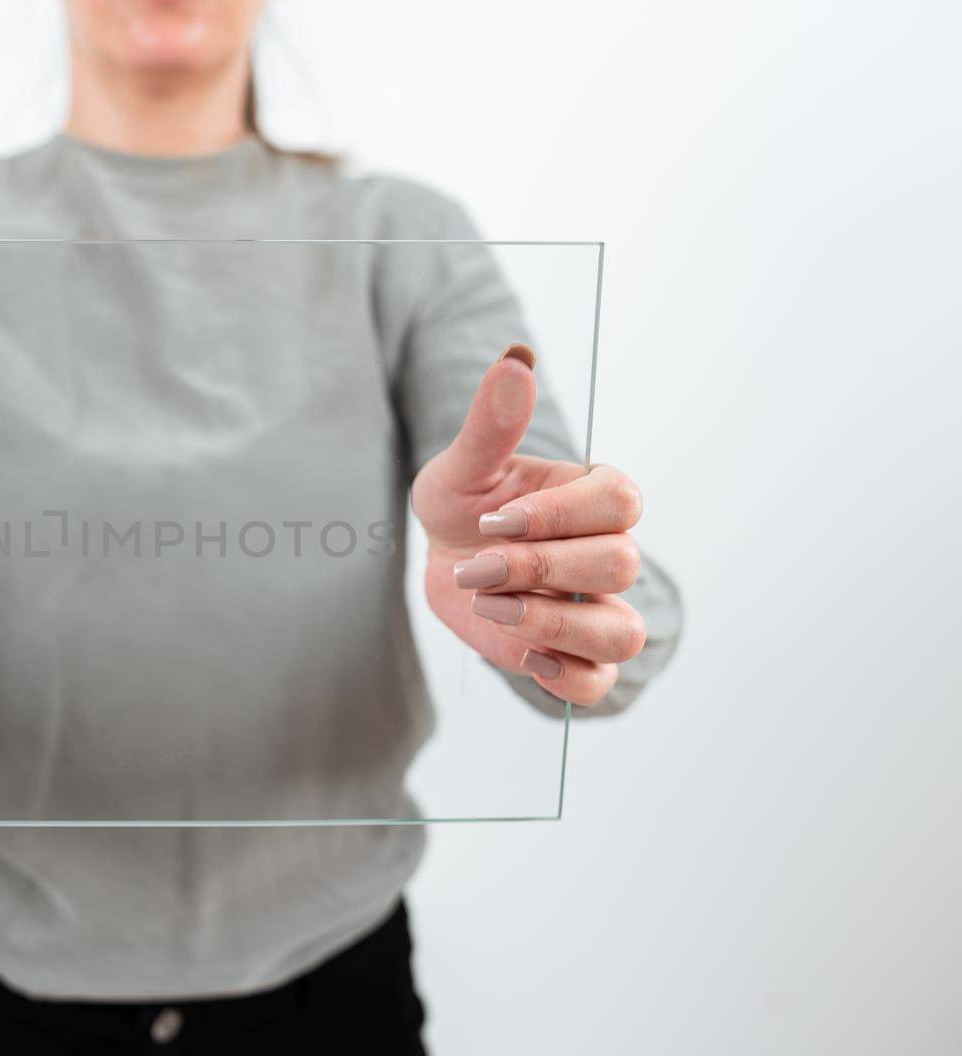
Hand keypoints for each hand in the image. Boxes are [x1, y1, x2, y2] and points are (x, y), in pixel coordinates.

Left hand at [411, 344, 645, 705]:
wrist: (444, 557)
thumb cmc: (463, 503)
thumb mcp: (463, 464)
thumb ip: (491, 422)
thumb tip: (515, 360)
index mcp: (593, 499)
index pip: (620, 501)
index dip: (558, 515)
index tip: (492, 519)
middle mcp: (608, 553)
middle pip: (619, 564)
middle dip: (537, 568)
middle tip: (474, 567)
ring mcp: (598, 610)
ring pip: (622, 633)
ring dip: (551, 624)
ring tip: (489, 607)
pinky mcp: (574, 659)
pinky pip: (598, 684)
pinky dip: (563, 676)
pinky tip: (519, 651)